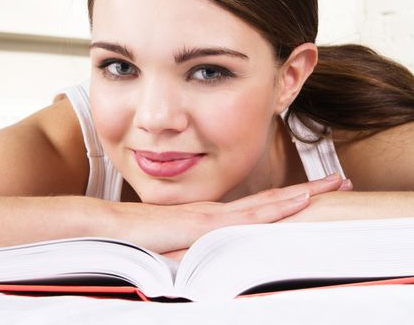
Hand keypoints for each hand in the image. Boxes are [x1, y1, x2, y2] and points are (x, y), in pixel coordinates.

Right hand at [116, 174, 350, 255]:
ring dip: (303, 194)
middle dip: (309, 191)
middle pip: (273, 201)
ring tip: (334, 185)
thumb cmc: (135, 242)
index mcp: (213, 222)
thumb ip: (197, 258)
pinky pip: (248, 215)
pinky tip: (299, 200)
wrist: (108, 228)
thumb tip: (220, 268)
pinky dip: (277, 207)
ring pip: (268, 204)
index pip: (260, 210)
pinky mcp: (204, 224)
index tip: (317, 194)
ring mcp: (213, 217)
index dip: (290, 201)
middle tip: (341, 181)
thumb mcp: (172, 253)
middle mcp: (218, 215)